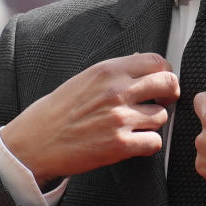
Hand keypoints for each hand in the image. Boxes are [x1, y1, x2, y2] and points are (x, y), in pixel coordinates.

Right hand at [0, 53, 178, 187]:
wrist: (35, 142)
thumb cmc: (57, 111)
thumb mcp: (84, 79)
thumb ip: (114, 71)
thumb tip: (139, 60)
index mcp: (108, 70)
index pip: (156, 61)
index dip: (165, 72)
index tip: (161, 82)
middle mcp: (117, 91)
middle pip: (168, 84)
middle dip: (169, 94)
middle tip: (162, 102)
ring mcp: (120, 118)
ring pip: (162, 116)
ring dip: (153, 123)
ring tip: (136, 126)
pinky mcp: (119, 145)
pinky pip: (154, 142)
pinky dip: (148, 144)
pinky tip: (135, 142)